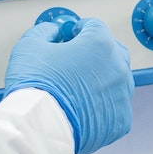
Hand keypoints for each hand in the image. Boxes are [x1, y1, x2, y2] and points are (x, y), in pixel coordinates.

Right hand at [3, 16, 133, 153]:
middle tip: (75, 60)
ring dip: (102, 79)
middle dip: (95, 52)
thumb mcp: (30, 46)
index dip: (79, 30)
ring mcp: (122, 94)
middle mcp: (117, 67)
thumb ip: (45, 31)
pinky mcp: (121, 119)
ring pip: (117, 80)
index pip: (94, 26)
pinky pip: (117, 106)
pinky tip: (85, 106)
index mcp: (100, 44)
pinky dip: (104, 105)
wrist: (39, 127)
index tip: (70, 36)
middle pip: (111, 51)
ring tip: (78, 87)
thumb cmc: (36, 87)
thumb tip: (53, 32)